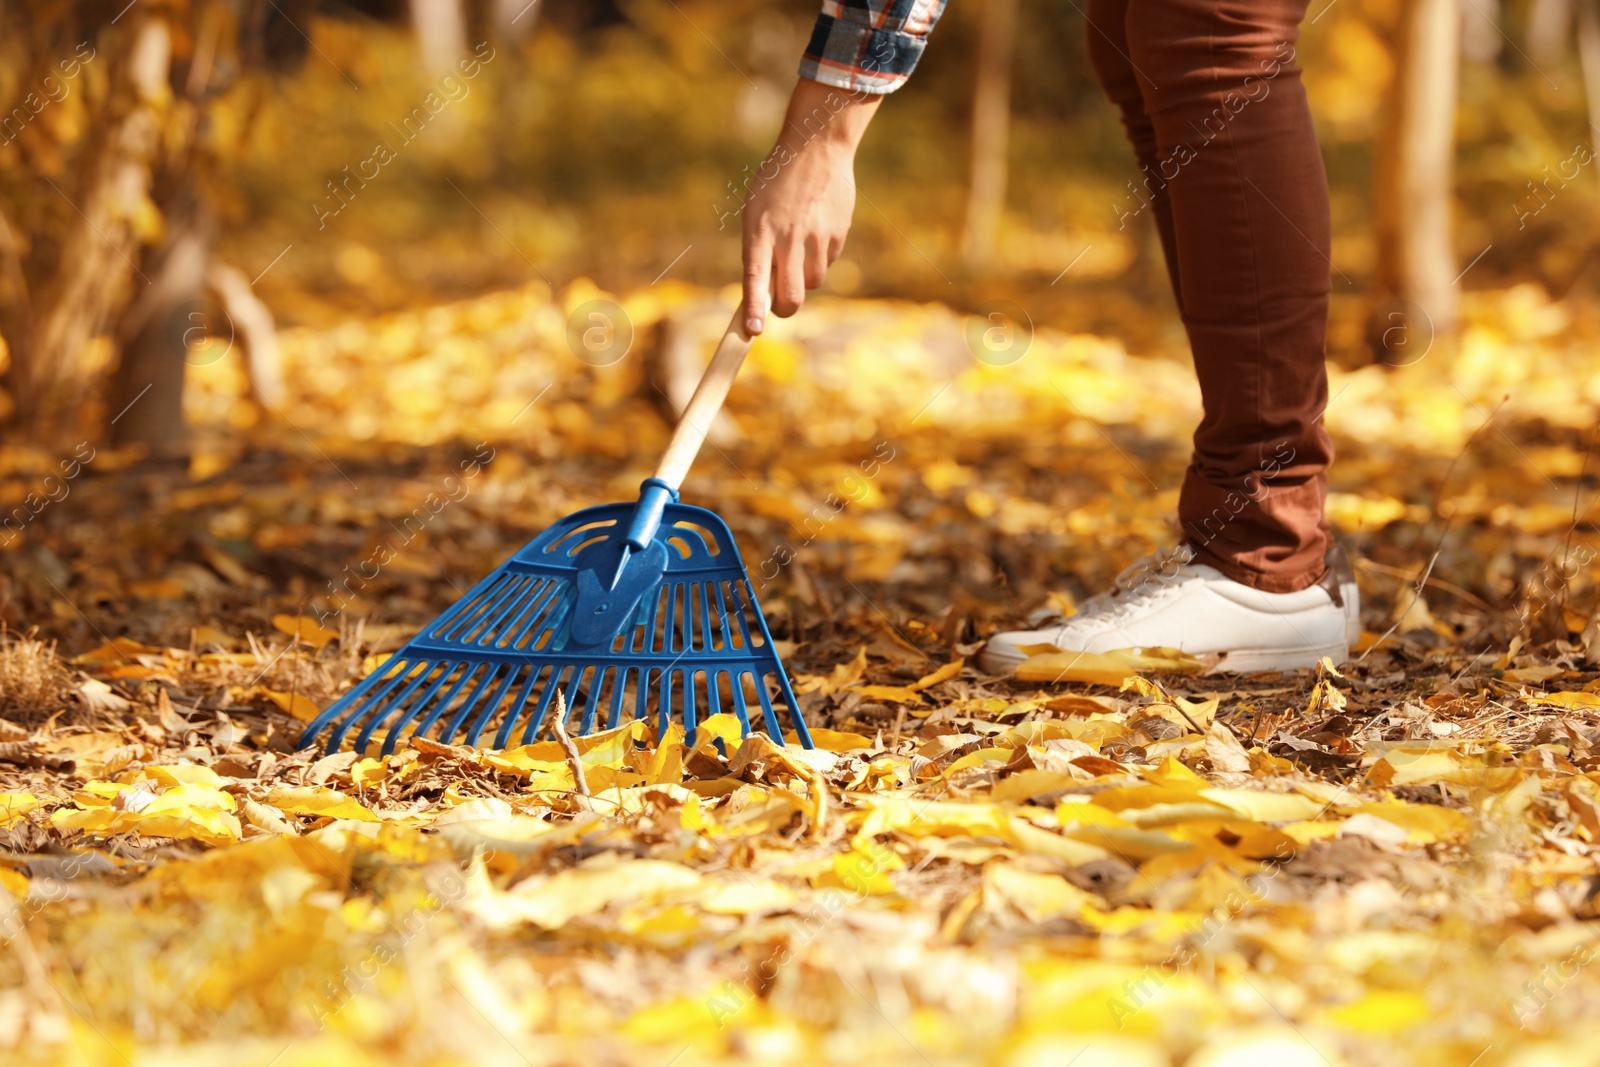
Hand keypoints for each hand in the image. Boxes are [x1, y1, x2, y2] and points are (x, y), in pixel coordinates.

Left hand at [742, 79, 880, 334]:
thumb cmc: (777, 184)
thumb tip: (764, 294)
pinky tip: (816, 230)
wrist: (816, 147)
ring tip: (799, 247)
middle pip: (790, 297)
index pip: (755, 277)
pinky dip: (821, 257)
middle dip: (784, 308)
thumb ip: (758, 251)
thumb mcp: (756, 211)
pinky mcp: (837, 234)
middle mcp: (787, 236)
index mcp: (759, 230)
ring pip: (812, 282)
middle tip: (781, 304)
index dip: (754, 308)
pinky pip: (828, 263)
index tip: (753, 331)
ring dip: (805, 277)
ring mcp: (816, 237)